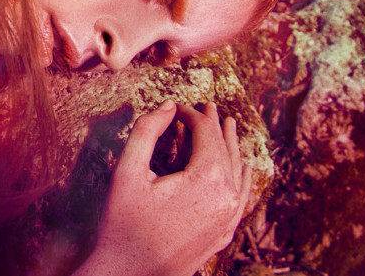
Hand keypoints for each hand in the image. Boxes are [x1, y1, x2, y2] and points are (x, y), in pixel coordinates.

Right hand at [73, 100, 251, 275]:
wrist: (128, 274)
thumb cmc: (123, 223)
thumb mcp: (128, 171)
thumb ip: (147, 131)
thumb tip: (168, 106)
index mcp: (207, 179)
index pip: (206, 134)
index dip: (192, 115)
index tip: (177, 107)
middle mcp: (226, 198)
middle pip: (225, 150)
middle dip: (214, 126)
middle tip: (208, 106)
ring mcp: (228, 219)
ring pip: (237, 173)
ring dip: (231, 147)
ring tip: (229, 126)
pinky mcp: (223, 234)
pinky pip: (241, 199)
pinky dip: (241, 178)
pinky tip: (241, 169)